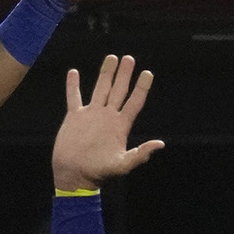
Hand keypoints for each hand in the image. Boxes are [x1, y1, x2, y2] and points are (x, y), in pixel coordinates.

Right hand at [51, 55, 163, 191]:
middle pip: (119, 90)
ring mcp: (91, 115)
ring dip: (105, 74)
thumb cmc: (99, 172)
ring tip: (111, 58)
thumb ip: (140, 154)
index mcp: (120, 125)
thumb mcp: (123, 165)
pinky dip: (73, 85)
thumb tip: (160, 144)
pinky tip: (74, 72)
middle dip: (124, 74)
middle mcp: (107, 116)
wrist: (74, 175)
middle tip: (129, 58)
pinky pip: (74, 97)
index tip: (147, 73)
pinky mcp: (75, 117)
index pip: (134, 101)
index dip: (141, 87)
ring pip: (100, 89)